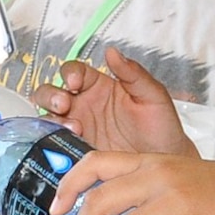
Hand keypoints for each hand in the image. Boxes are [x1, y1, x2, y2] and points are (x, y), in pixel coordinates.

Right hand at [36, 51, 195, 157]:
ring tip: (73, 128)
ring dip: (51, 120)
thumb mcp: (152, 96)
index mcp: (99, 86)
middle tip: (64, 104)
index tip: (75, 81)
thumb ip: (133, 73)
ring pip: (48, 118)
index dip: (70, 73)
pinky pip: (55, 145)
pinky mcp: (75, 151)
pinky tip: (71, 144)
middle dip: (51, 96)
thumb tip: (113, 52)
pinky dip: (55, 143)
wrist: (165, 162)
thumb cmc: (162, 128)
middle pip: (51, 93)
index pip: (74, 72)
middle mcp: (83, 106)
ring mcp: (77, 129)